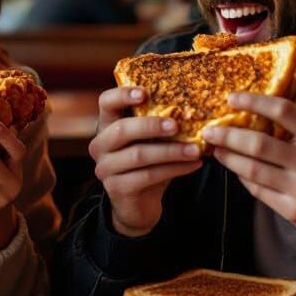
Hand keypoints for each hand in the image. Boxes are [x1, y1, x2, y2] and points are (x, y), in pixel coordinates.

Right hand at [89, 86, 202, 237]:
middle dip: (151, 125)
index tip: (144, 93)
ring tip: (195, 150)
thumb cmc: (148, 163)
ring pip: (138, 155)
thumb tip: (195, 106)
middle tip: (176, 125)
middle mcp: (100, 145)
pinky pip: (147, 176)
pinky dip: (174, 169)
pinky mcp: (116, 188)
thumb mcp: (150, 140)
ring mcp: (105, 168)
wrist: (139, 203)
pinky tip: (194, 165)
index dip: (122, 95)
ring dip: (171, 151)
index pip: (106, 102)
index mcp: (107, 125)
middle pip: (122, 129)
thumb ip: (160, 123)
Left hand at [201, 87, 295, 250]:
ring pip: (252, 169)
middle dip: (228, 134)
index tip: (232, 99)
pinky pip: (259, 191)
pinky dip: (243, 179)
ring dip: (229, 157)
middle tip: (210, 129)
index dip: (253, 102)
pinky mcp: (294, 210)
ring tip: (216, 149)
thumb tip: (295, 86)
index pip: (282, 111)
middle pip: (258, 143)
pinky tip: (236, 170)